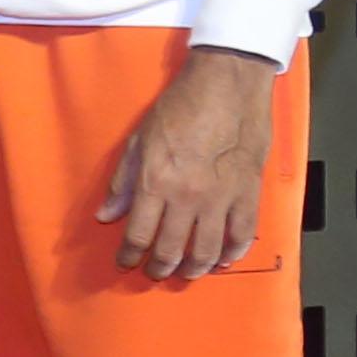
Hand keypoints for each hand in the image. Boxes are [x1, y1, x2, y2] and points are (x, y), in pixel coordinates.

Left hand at [99, 46, 279, 280]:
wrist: (228, 84)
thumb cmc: (180, 106)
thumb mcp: (140, 140)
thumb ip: (123, 182)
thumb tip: (107, 215)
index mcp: (156, 183)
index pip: (139, 235)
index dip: (129, 255)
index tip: (125, 262)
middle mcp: (188, 197)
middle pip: (171, 249)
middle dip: (159, 267)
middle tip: (153, 273)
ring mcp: (222, 197)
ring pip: (207, 250)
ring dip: (194, 268)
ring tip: (185, 272)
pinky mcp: (249, 192)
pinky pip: (242, 234)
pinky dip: (232, 252)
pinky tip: (223, 260)